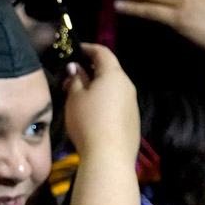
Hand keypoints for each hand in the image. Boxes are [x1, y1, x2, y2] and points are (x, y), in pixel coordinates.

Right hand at [63, 43, 139, 159]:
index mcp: (114, 75)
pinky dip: (104, 101)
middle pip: (109, 71)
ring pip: (113, 88)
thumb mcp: (75, 97)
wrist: (109, 156)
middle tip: (72, 77)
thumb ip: (76, 79)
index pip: (103, 52)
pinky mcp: (132, 121)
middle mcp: (127, 86)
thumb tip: (77, 69)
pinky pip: (117, 103)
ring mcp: (132, 104)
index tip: (75, 51)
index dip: (88, 48)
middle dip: (91, 70)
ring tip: (79, 97)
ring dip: (97, 87)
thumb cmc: (88, 121)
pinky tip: (92, 114)